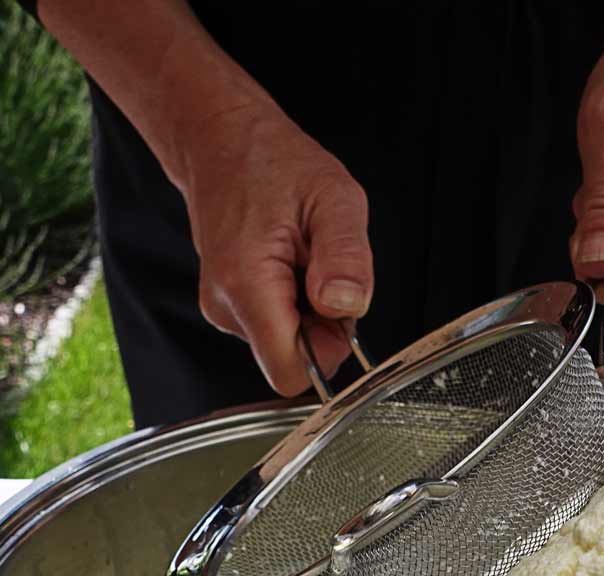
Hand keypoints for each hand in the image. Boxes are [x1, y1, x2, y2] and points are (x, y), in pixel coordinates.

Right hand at [177, 100, 372, 394]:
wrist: (221, 141)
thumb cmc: (273, 162)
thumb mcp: (333, 196)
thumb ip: (346, 256)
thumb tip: (347, 307)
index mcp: (247, 285)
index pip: (290, 372)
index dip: (328, 353)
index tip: (338, 310)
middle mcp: (226, 307)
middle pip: (292, 361)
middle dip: (322, 328)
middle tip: (323, 268)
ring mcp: (223, 309)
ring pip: (286, 345)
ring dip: (310, 312)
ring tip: (303, 256)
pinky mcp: (229, 306)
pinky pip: (275, 327)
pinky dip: (294, 303)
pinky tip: (290, 262)